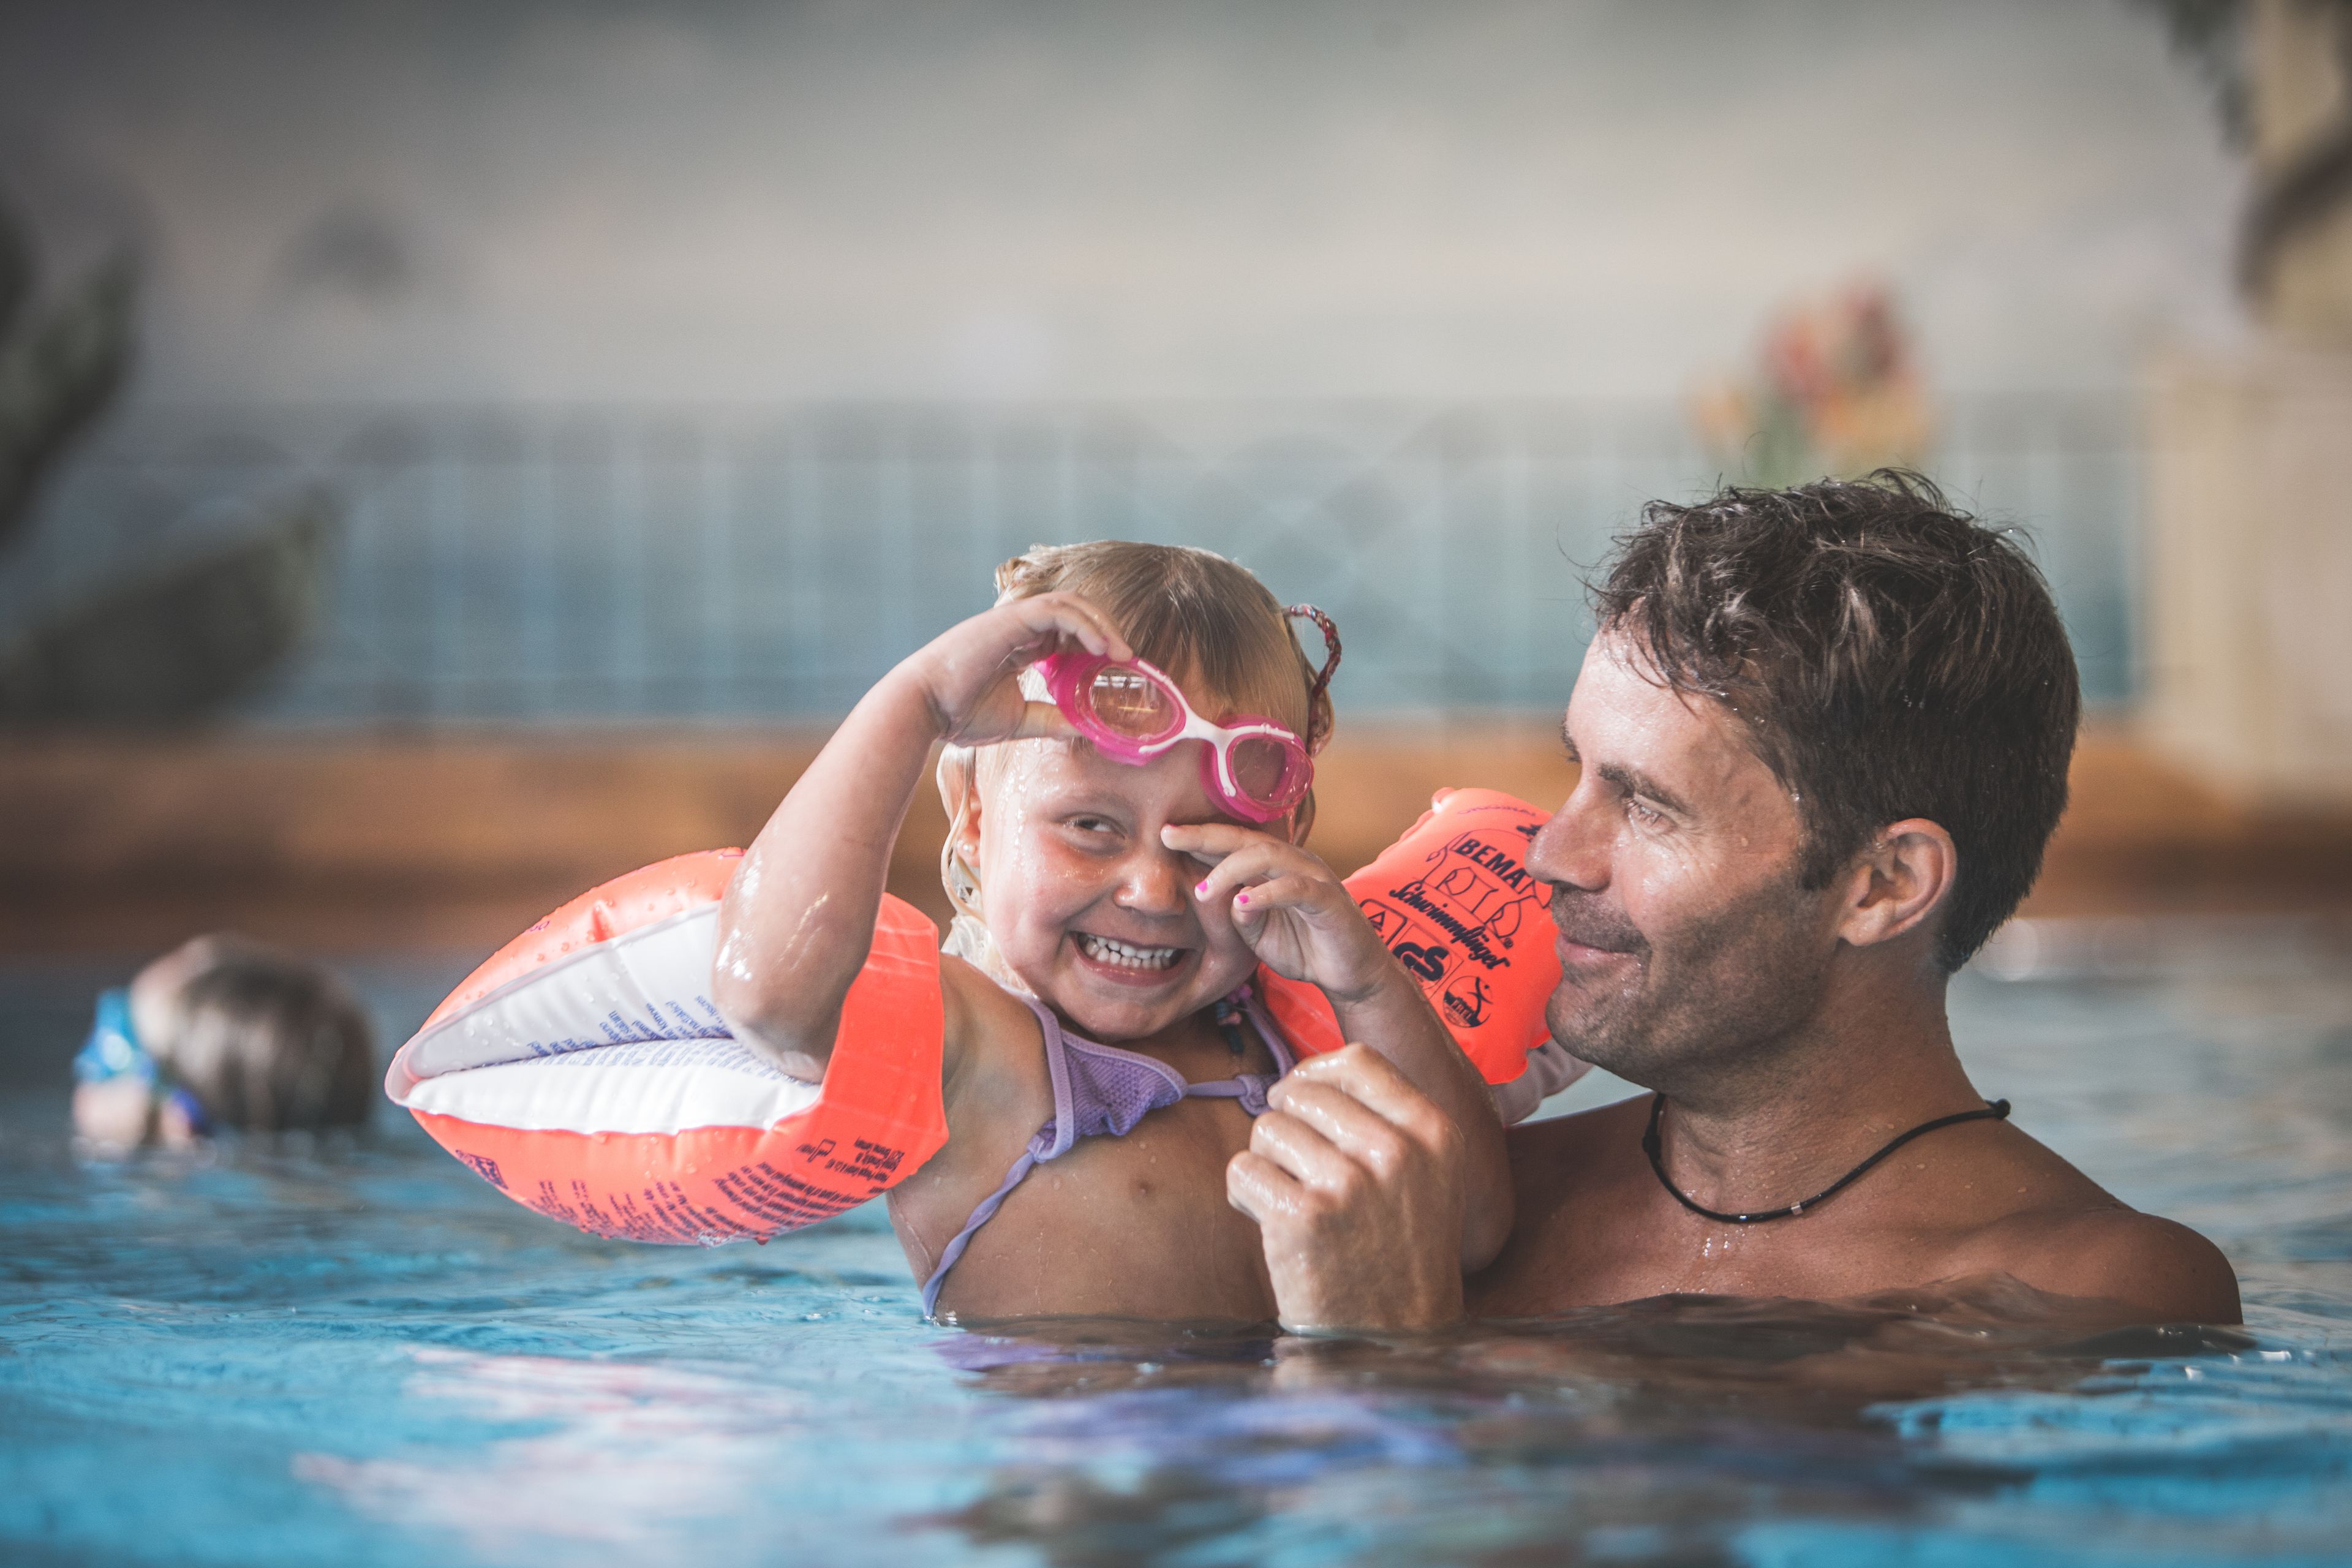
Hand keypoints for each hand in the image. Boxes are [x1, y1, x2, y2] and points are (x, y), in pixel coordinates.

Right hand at [900, 593, 1130, 745]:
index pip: (1068, 632)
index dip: (1095, 644)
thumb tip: (1087, 730)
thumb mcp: (1019, 720)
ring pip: (1070, 604)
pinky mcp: (1009, 619)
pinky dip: (1084, 624)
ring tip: (1121, 653)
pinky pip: (1057, 609)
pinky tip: (1101, 647)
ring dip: (1101, 624)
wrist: (922, 709)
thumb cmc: (959, 714)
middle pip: (1074, 612)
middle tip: (1128, 659)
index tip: (1118, 669)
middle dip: (1105, 631)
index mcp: (1019, 645)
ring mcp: (1013, 620)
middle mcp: (1018, 627)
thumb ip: (1052, 720)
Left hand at [1164, 822, 1392, 1003]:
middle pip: (1245, 839)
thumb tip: (1222, 898)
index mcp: (1274, 866)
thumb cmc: (1304, 948)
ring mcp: (1313, 877)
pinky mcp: (1329, 900)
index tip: (1165, 834)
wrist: (1350, 974)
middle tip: (1170, 837)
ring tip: (1204, 891)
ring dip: (1231, 870)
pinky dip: (1267, 894)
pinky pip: (1295, 889)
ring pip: (1268, 856)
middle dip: (1205, 836)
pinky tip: (1243, 903)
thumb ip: (1237, 916)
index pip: (1232, 844)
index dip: (1199, 837)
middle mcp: (1294, 862)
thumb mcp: (1257, 936)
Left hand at [1226, 1045, 1467, 1332]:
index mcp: (1432, 1133)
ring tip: (1296, 1205)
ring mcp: (1349, 1184)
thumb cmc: (1396, 1253)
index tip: (1303, 1102)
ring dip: (1267, 1165)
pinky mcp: (1302, 1217)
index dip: (1314, 1074)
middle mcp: (1396, 1151)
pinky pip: (1242, 1170)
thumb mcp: (1424, 1175)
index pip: (1356, 1061)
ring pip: (1266, 1129)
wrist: (1389, 1340)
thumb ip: (1384, 1119)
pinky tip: (1277, 1227)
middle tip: (1301, 1173)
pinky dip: (1247, 1197)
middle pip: (1299, 1092)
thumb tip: (1309, 1073)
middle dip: (1286, 1127)